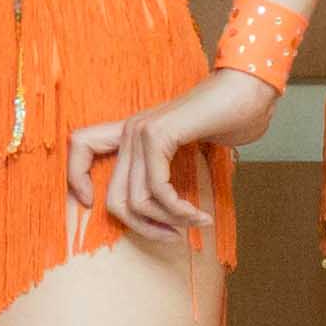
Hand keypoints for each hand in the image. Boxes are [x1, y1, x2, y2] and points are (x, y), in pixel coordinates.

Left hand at [66, 71, 273, 246]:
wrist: (250, 89)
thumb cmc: (226, 118)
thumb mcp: (185, 150)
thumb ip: (164, 170)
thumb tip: (156, 212)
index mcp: (132, 132)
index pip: (80, 145)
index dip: (75, 177)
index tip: (90, 202)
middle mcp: (131, 130)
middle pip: (115, 199)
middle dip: (144, 228)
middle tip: (173, 236)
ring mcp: (142, 131)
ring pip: (137, 201)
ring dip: (170, 221)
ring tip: (196, 222)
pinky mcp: (159, 135)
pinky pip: (158, 189)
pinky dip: (179, 210)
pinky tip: (199, 215)